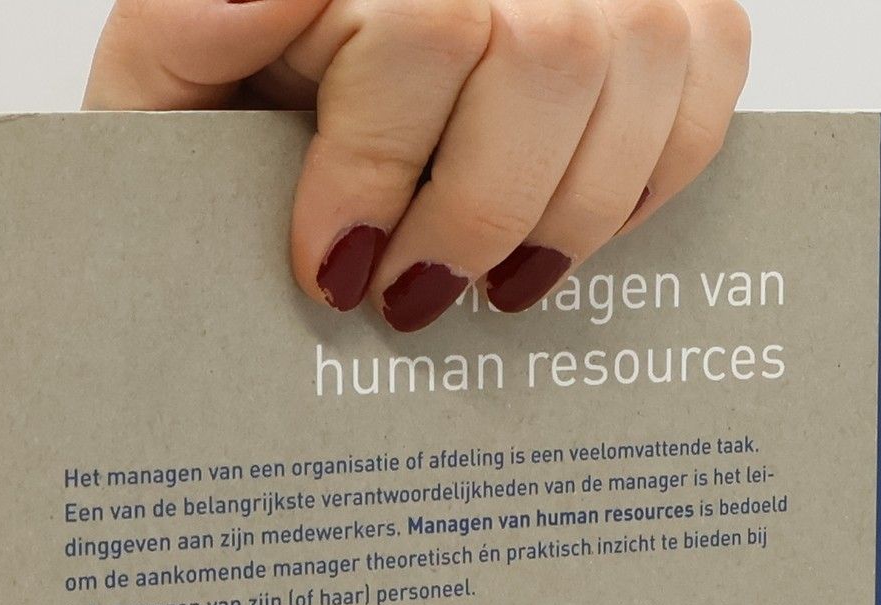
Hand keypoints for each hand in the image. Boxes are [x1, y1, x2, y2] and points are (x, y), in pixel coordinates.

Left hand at [84, 0, 752, 330]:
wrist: (305, 92)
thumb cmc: (243, 94)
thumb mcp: (172, 71)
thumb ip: (184, 29)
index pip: (424, 29)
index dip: (381, 169)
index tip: (334, 272)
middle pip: (548, 54)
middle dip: (476, 211)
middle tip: (413, 298)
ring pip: (641, 66)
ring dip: (564, 213)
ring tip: (490, 285)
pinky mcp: (675, 1)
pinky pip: (708, 77)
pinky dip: (645, 180)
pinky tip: (561, 232)